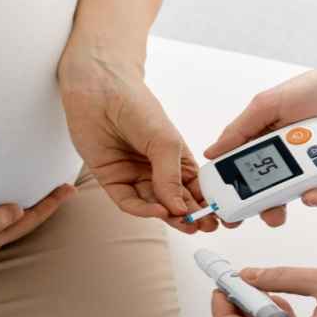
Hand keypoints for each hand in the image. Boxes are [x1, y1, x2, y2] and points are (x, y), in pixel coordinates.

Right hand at [0, 185, 75, 281]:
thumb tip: (17, 212)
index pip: (23, 224)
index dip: (47, 207)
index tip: (67, 189)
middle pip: (21, 226)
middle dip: (45, 208)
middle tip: (65, 188)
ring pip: (7, 228)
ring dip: (28, 212)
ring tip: (43, 196)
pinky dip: (4, 214)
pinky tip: (2, 207)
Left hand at [57, 34, 217, 233]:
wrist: (99, 90)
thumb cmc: (136, 105)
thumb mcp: (165, 141)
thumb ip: (172, 176)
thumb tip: (179, 208)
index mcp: (176, 159)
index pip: (194, 188)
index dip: (206, 203)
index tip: (217, 216)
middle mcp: (156, 170)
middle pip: (175, 201)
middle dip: (190, 216)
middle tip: (203, 227)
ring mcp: (134, 176)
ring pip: (154, 205)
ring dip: (169, 217)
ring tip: (185, 224)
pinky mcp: (112, 180)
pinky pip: (128, 202)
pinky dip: (143, 210)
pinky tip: (158, 211)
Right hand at [205, 64, 316, 227]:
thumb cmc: (313, 88)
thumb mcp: (269, 103)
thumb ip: (240, 129)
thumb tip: (211, 152)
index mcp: (267, 143)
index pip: (247, 174)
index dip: (238, 195)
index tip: (232, 212)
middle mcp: (290, 158)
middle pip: (275, 193)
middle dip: (272, 209)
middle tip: (273, 214)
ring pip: (308, 194)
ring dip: (309, 198)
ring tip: (313, 194)